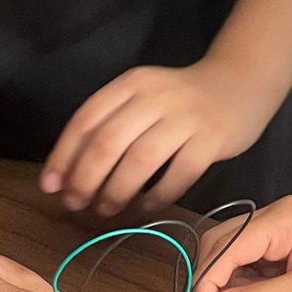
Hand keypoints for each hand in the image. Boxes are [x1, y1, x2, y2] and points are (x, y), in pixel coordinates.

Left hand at [40, 60, 277, 217]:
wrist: (239, 83)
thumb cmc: (180, 99)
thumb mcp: (141, 97)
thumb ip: (109, 125)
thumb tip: (67, 174)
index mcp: (130, 85)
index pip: (86, 120)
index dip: (64, 156)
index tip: (51, 186)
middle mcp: (155, 97)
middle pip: (108, 142)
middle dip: (85, 179)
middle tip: (75, 204)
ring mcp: (186, 118)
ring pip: (141, 160)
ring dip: (117, 190)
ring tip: (106, 209)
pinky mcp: (212, 139)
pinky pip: (179, 174)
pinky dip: (158, 196)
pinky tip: (146, 207)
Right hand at [192, 197, 291, 291]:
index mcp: (282, 218)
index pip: (225, 246)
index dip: (206, 282)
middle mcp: (274, 221)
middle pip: (221, 248)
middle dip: (209, 284)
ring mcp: (277, 238)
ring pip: (230, 261)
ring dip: (224, 290)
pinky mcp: (282, 256)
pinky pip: (248, 272)